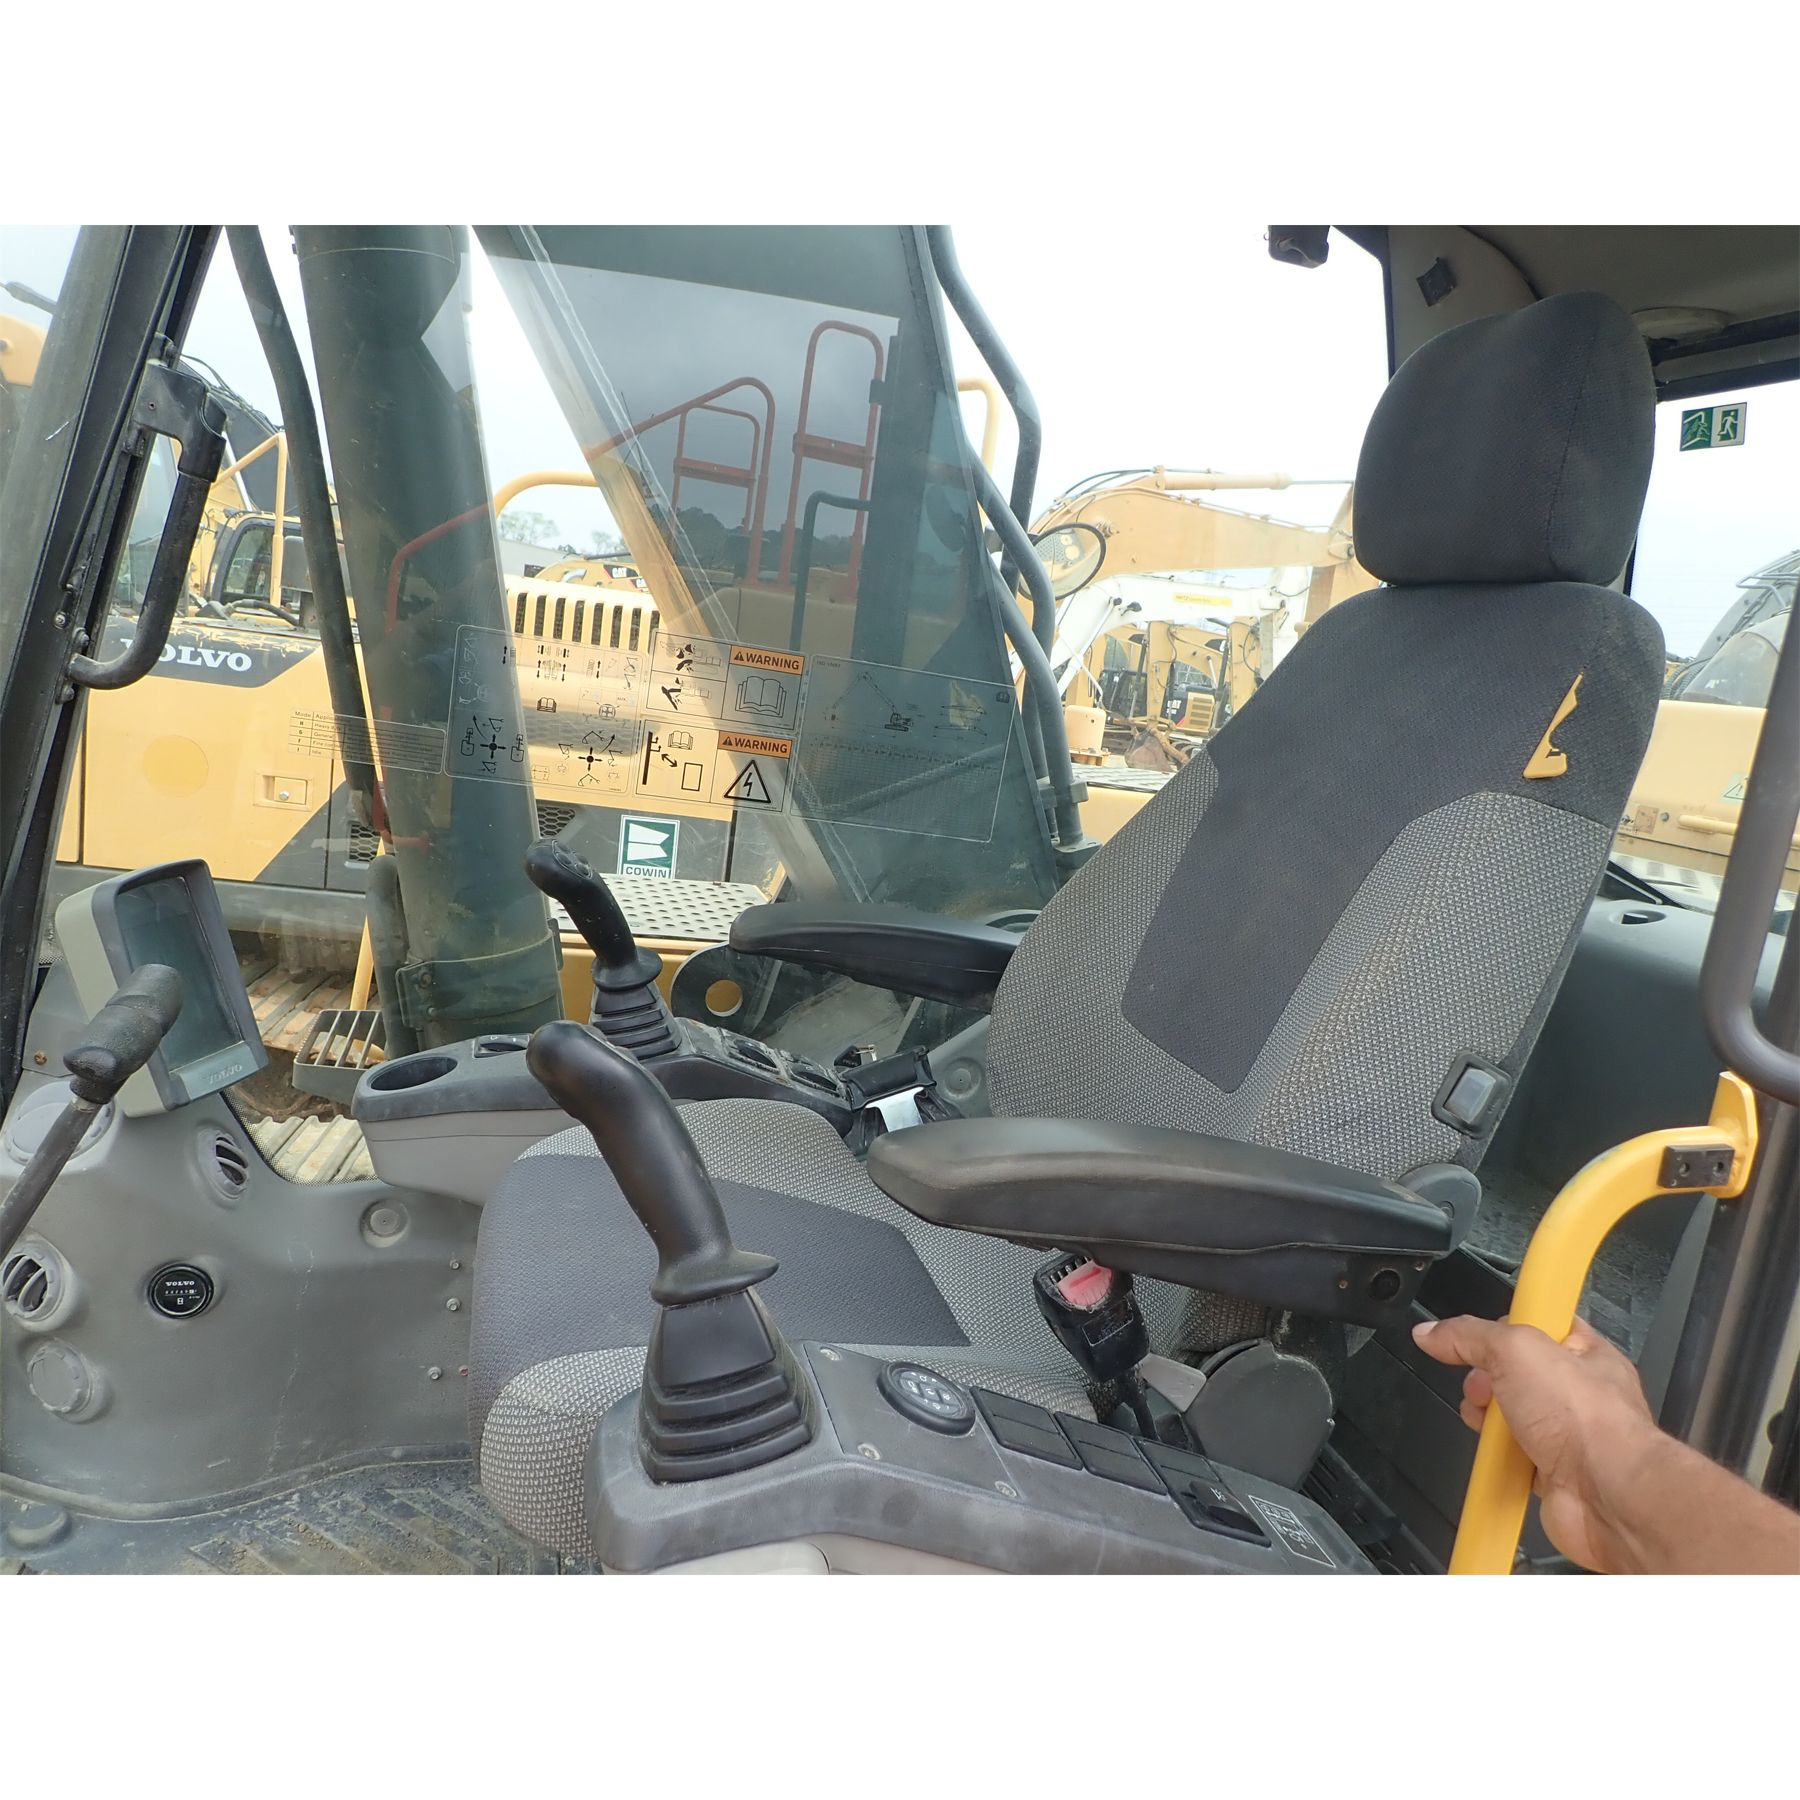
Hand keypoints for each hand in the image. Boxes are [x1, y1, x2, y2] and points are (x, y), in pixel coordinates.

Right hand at [1412, 1313, 1657, 1572]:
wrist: (1607, 1496)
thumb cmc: (1587, 1420)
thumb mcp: (1515, 1349)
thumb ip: (1469, 1335)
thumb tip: (1433, 1332)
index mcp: (1584, 1354)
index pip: (1539, 1328)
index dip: (1505, 1328)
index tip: (1482, 1333)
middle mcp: (1579, 1396)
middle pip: (1515, 1376)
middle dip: (1487, 1382)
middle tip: (1483, 1387)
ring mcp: (1567, 1437)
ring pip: (1510, 1420)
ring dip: (1490, 1423)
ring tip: (1490, 1425)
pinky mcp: (1552, 1475)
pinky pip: (1512, 1461)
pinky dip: (1498, 1462)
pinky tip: (1498, 1457)